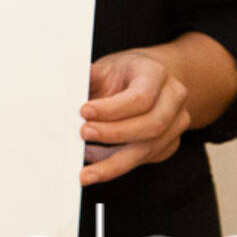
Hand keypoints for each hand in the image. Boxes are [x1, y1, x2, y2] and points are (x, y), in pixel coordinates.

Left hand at [80, 48, 190, 184]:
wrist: (150, 79)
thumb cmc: (125, 72)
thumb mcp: (106, 66)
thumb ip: (88, 78)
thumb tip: (61, 94)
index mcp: (156, 74)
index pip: (142, 97)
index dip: (112, 109)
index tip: (84, 112)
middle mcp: (173, 100)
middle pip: (151, 125)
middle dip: (113, 134)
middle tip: (83, 133)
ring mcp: (175, 125)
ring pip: (148, 149)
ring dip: (113, 161)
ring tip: (86, 170)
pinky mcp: (167, 145)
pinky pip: (141, 160)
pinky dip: (114, 163)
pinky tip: (93, 160)